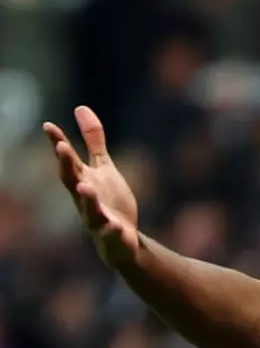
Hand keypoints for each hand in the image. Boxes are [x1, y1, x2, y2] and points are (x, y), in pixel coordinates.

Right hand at [43, 107, 140, 267]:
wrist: (122, 240)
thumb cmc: (108, 201)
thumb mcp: (103, 169)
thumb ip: (93, 141)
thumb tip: (80, 108)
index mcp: (83, 181)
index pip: (68, 161)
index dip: (58, 144)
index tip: (48, 126)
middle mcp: (85, 199)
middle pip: (72, 181)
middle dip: (66, 165)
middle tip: (61, 146)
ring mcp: (98, 219)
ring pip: (89, 209)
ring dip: (86, 198)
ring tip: (84, 186)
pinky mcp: (114, 236)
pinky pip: (112, 234)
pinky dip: (114, 231)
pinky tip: (117, 226)